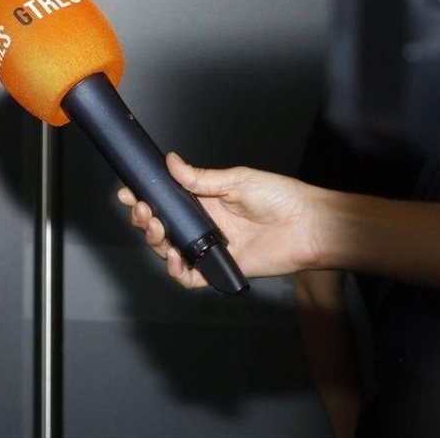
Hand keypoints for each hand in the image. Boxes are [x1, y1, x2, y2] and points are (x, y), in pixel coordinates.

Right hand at [117, 152, 325, 287]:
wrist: (309, 225)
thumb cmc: (281, 198)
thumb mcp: (236, 180)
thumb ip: (200, 177)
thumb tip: (171, 162)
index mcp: (205, 200)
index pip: (166, 200)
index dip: (145, 197)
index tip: (130, 192)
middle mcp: (205, 225)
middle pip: (163, 227)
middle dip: (145, 219)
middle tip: (142, 211)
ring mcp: (211, 248)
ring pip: (170, 251)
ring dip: (156, 241)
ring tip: (157, 229)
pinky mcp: (222, 268)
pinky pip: (192, 277)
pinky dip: (178, 271)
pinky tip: (175, 258)